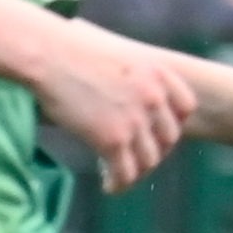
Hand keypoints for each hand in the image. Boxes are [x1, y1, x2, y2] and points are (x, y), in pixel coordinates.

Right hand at [35, 21, 207, 189]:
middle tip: (135, 158)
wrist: (47, 53)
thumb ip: (133, 73)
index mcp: (158, 72)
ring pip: (148, 160)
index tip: (155, 132)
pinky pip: (125, 172)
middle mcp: (153, 97)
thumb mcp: (117, 52)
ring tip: (119, 175)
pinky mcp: (112, 139)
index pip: (185, 107)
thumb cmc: (69, 46)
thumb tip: (125, 87)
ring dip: (136, 171)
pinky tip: (108, 186)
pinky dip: (118, 184)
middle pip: (168, 138)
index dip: (171, 123)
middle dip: (153, 151)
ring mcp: (134, 120)